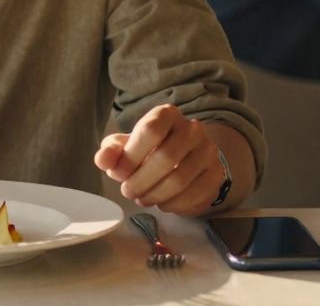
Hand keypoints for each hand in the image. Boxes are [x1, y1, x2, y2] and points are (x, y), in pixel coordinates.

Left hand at [93, 104, 224, 216]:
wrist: (183, 157)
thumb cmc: (149, 150)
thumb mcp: (125, 146)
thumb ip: (111, 151)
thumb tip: (103, 159)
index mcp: (167, 114)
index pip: (150, 131)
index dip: (131, 156)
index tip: (118, 173)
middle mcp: (192, 129)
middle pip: (166, 158)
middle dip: (141, 181)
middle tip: (128, 192)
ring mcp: (208, 151)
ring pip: (180, 180)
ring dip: (155, 195)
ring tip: (142, 198)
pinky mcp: (216, 174)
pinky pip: (194, 195)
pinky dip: (173, 204)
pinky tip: (162, 203)